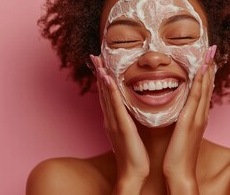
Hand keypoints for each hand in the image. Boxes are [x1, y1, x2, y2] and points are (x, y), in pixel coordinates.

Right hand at [90, 55, 149, 193]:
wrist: (133, 172)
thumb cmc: (134, 154)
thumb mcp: (130, 132)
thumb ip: (128, 120)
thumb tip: (131, 109)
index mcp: (113, 119)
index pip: (107, 94)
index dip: (103, 77)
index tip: (101, 62)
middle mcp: (110, 118)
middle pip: (103, 91)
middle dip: (99, 73)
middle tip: (95, 55)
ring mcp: (113, 122)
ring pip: (106, 95)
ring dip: (102, 77)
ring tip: (98, 61)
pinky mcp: (121, 126)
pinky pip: (115, 106)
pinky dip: (110, 91)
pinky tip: (108, 79)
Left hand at [162, 45, 216, 193]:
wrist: (180, 172)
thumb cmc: (179, 155)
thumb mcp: (182, 133)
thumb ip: (183, 121)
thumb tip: (180, 111)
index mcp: (198, 117)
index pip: (204, 91)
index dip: (207, 74)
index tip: (208, 58)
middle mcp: (201, 115)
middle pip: (208, 86)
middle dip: (210, 67)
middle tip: (212, 49)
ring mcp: (197, 117)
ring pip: (204, 88)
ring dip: (208, 69)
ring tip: (210, 52)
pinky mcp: (190, 121)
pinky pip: (196, 97)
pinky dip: (200, 82)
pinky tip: (201, 70)